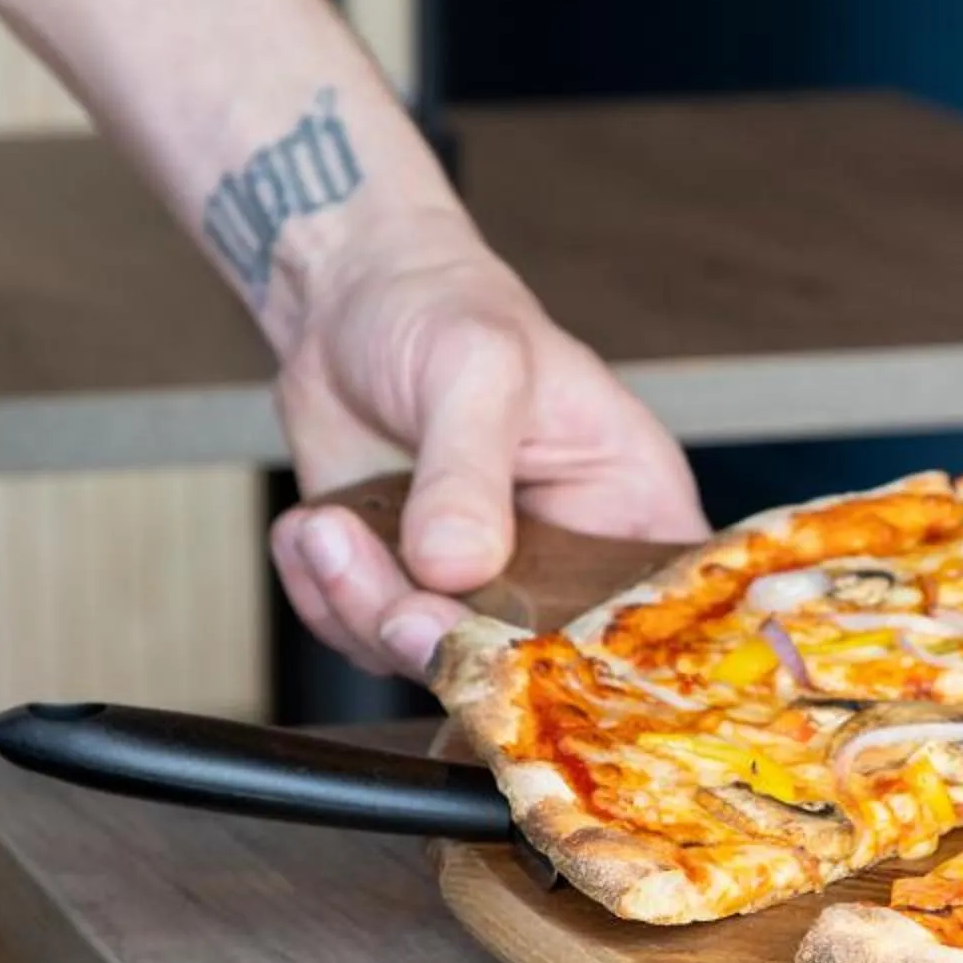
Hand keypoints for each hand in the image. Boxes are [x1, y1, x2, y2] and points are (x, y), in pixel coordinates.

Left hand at [266, 214, 708, 680]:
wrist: (349, 300)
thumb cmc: (446, 310)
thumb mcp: (476, 370)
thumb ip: (467, 471)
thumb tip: (453, 566)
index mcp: (630, 511)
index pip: (647, 618)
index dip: (592, 655)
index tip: (519, 644)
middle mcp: (567, 567)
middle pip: (530, 662)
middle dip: (446, 639)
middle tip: (396, 605)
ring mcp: (485, 589)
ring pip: (434, 660)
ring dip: (361, 607)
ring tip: (328, 529)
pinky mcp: (410, 593)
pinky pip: (364, 640)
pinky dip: (321, 593)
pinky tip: (315, 528)